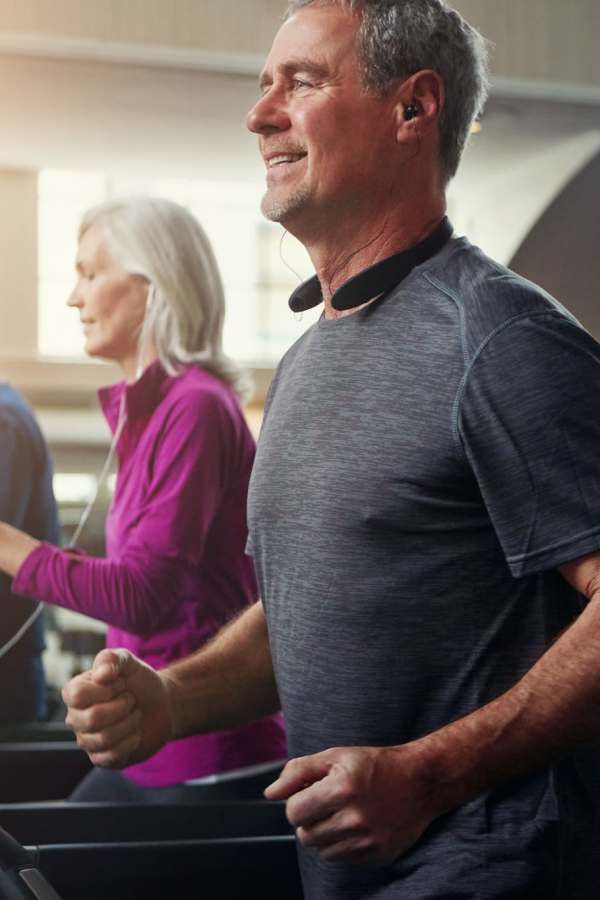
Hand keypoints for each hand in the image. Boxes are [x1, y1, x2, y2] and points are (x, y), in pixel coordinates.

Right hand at [62, 649, 174, 767]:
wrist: (161, 704)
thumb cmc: (139, 681)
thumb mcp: (129, 662)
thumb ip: (112, 658)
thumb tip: (100, 675)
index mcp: (75, 692)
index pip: (77, 695)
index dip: (106, 689)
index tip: (121, 683)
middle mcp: (75, 718)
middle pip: (91, 719)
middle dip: (122, 707)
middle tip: (131, 700)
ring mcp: (87, 740)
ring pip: (104, 738)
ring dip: (130, 723)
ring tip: (135, 714)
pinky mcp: (101, 759)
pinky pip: (112, 756)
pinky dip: (131, 741)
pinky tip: (135, 733)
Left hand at [264, 744, 442, 864]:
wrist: (420, 781)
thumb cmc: (374, 765)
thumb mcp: (335, 756)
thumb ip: (298, 771)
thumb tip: (270, 793)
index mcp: (342, 789)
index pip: (294, 812)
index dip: (298, 801)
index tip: (311, 792)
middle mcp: (355, 818)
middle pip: (305, 835)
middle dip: (310, 819)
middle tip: (327, 803)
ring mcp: (368, 840)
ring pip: (322, 850)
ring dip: (325, 834)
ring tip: (343, 814)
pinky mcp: (378, 855)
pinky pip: (343, 859)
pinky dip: (344, 845)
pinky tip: (358, 825)